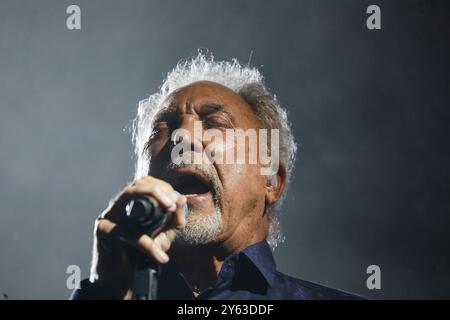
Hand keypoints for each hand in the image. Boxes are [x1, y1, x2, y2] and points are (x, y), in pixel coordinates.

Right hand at [89, 176, 186, 297]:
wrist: (121, 276)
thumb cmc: (143, 252)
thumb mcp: (165, 236)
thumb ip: (176, 220)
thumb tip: (181, 198)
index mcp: (133, 202)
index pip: (146, 182)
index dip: (162, 187)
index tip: (175, 200)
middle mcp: (119, 204)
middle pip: (136, 184)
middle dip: (156, 190)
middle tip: (170, 206)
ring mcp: (108, 215)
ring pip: (128, 198)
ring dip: (149, 203)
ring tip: (167, 211)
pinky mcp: (102, 230)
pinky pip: (123, 231)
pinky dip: (143, 242)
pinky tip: (156, 252)